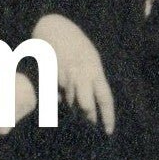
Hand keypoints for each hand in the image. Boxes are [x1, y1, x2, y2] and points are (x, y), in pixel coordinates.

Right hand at [34, 13, 114, 133]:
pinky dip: (57, 97)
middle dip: (88, 116)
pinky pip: (55, 94)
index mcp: (95, 70)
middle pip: (86, 104)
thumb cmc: (76, 44)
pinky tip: (57, 94)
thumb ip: (91, 79)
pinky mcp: (50, 76)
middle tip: (89, 123)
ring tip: (74, 108)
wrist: (55, 28)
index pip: (105, 98)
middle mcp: (81, 74)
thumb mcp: (90, 59)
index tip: (108, 131)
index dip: (107, 116)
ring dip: (72, 106)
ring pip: (70, 101)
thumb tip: (89, 102)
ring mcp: (64, 75)